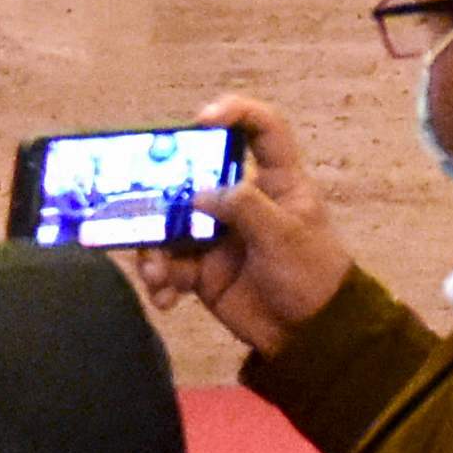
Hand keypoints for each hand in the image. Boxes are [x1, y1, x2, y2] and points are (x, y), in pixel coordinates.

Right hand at [136, 95, 353, 359]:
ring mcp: (218, 236)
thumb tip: (197, 195)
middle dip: (163, 191)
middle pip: (193, 176)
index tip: (202, 120)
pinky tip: (165, 298)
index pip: (262, 130)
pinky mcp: (203, 271)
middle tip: (141, 203)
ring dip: (155, 247)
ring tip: (155, 272)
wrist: (311, 339)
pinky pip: (169, 266)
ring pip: (171, 225)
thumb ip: (243, 207)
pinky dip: (161, 280)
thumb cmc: (311, 276)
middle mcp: (241, 202)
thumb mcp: (284, 235)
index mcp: (275, 182)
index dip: (236, 113)